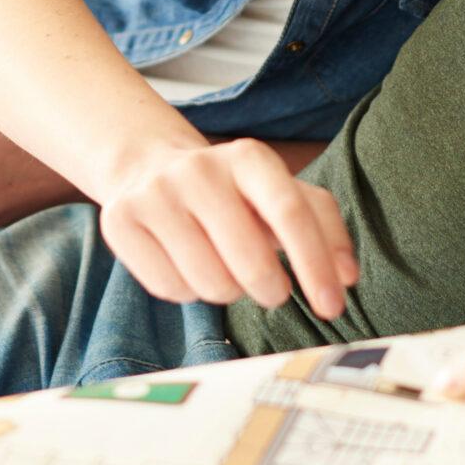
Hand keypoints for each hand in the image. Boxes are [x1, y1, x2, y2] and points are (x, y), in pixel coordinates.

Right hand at [98, 138, 360, 320]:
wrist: (149, 169)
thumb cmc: (232, 194)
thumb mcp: (280, 193)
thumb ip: (322, 227)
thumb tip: (346, 277)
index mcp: (248, 158)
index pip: (290, 213)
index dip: (315, 265)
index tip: (332, 306)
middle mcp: (199, 169)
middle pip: (250, 261)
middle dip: (271, 290)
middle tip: (272, 290)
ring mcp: (154, 194)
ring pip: (210, 284)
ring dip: (227, 291)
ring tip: (222, 266)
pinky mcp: (118, 220)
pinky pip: (170, 289)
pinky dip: (187, 291)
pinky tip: (186, 264)